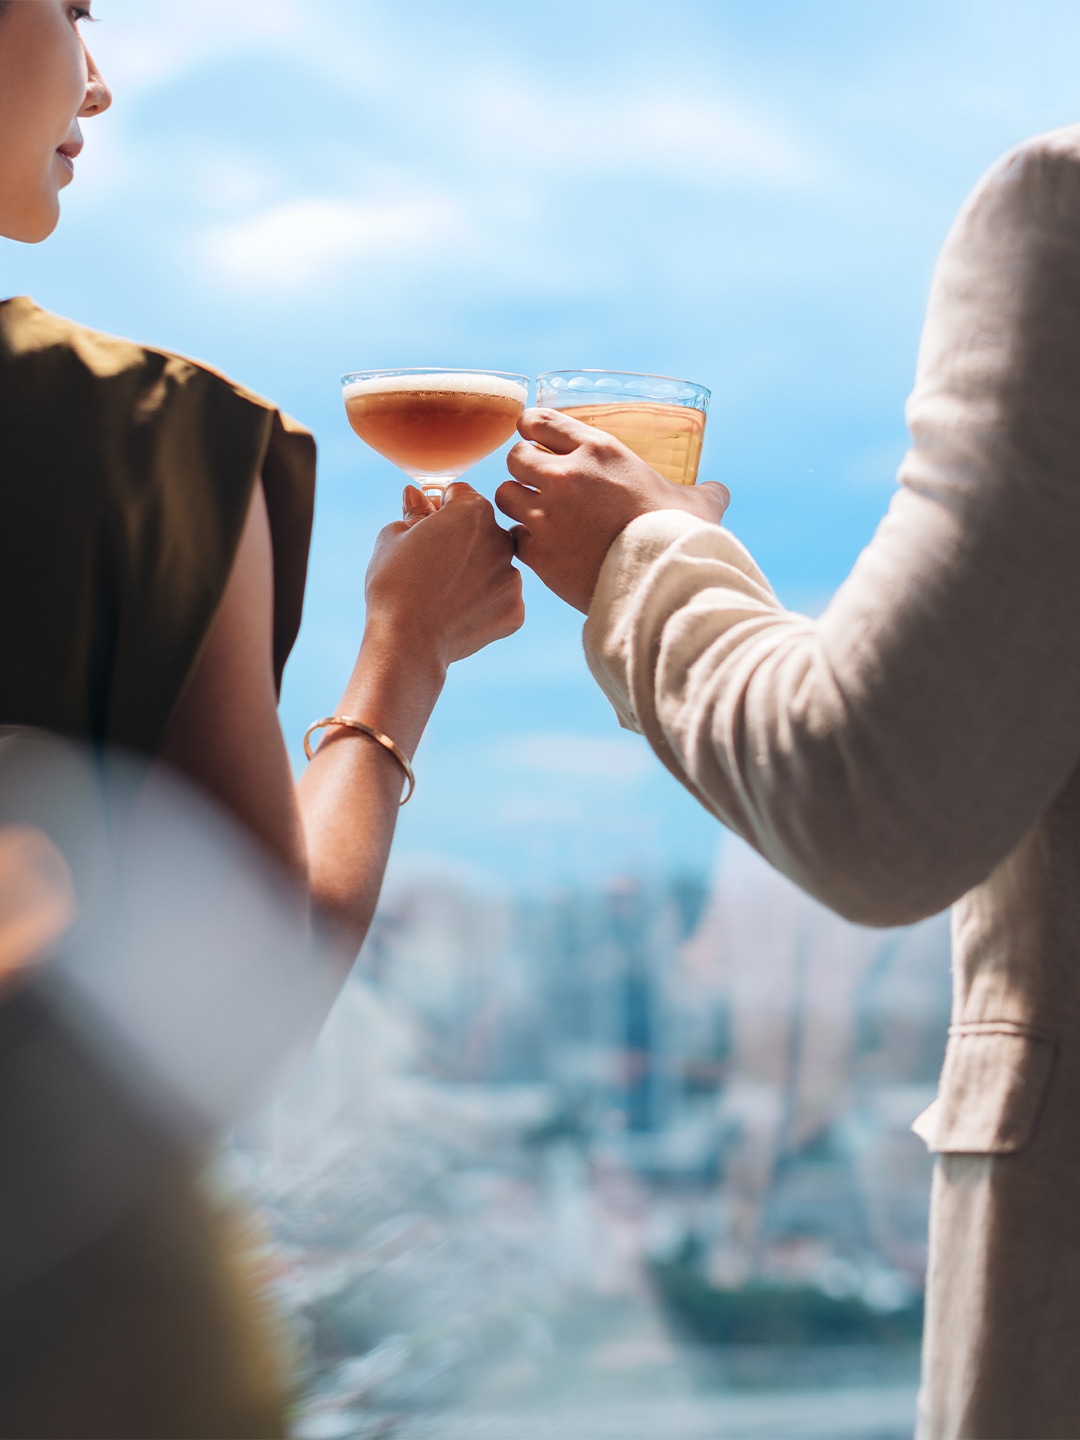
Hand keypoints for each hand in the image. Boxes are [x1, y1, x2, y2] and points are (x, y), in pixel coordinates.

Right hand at [363, 481, 523, 670]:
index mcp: (474, 510)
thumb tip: (416, 496)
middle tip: (432, 567)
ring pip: (493, 567)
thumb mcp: (393, 536)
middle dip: (461, 542)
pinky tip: (459, 615)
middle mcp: (503, 538)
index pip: (459, 497)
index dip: (438, 511)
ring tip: (444, 594)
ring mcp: (513, 577)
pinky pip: (500, 600)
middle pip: (481, 532)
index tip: (425, 531)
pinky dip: (483, 605)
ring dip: (475, 573)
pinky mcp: (516, 611)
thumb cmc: (395, 583)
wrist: (408, 641)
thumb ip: (414, 512)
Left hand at [496, 408, 729, 612]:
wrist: (662, 583)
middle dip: (522, 468)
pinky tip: (540, 547)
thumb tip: (719, 490)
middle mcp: (566, 476)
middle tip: (536, 482)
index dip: (533, 430)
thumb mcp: (699, 505)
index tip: (536, 439)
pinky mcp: (540, 553)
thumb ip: (705, 492)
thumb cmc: (681, 537)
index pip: (539, 421)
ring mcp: (548, 515)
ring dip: (517, 503)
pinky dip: (523, 541)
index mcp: (599, 451)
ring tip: (534, 514)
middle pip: (515, 456)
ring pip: (505, 495)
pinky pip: (513, 537)